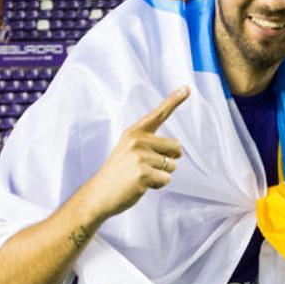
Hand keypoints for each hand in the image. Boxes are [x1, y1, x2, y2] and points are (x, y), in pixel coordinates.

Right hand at [85, 86, 189, 219]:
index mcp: (134, 132)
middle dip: (169, 160)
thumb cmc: (117, 175)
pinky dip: (157, 185)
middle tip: (145, 168)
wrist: (97, 195)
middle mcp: (137, 140)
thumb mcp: (128, 151)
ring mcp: (140, 156)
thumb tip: (178, 150)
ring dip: (160, 175)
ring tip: (138, 177)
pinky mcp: (143, 173)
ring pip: (171, 166)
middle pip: (175, 147)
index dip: (174, 100)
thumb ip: (150, 145)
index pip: (158, 114)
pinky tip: (140, 186)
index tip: (187, 88)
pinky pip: (166, 179)